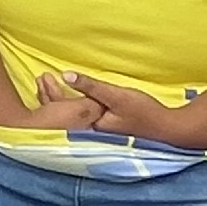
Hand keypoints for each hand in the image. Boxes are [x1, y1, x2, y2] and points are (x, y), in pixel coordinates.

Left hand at [46, 70, 206, 146]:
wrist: (167, 128)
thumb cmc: (143, 112)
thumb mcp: (115, 95)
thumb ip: (91, 86)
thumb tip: (65, 75)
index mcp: (87, 125)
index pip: (61, 110)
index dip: (48, 94)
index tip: (40, 78)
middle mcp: (88, 130)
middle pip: (63, 113)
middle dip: (49, 96)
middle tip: (39, 78)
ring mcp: (96, 130)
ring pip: (70, 114)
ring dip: (59, 99)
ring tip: (47, 83)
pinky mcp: (105, 126)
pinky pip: (80, 114)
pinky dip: (71, 103)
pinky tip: (70, 96)